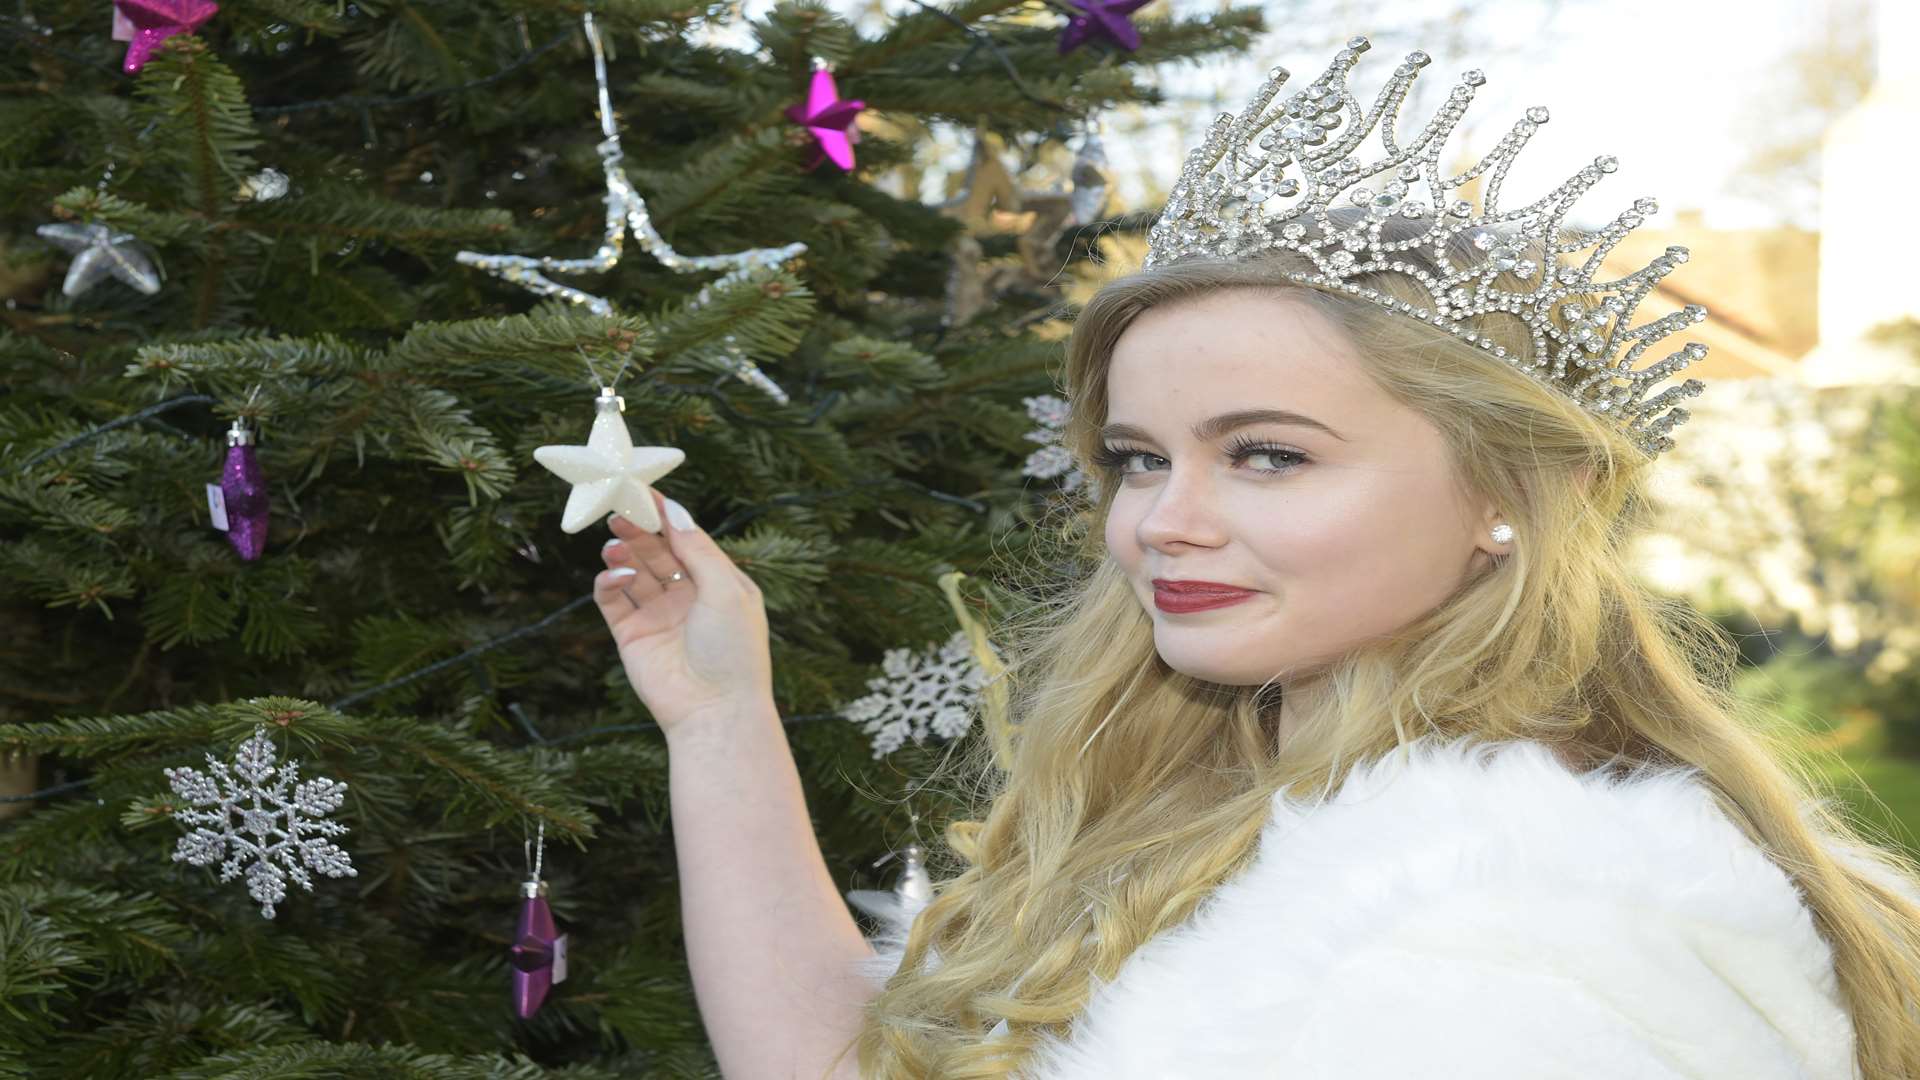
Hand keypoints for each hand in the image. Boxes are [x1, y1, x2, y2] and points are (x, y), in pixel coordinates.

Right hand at [592, 489, 771, 737]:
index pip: (688, 540)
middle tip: (619, 510)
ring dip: (623, 553)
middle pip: (658, 552)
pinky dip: (609, 582)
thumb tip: (675, 511)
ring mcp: (658, 616)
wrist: (715, 711)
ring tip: (615, 543)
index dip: (667, 516)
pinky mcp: (632, 635)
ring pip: (634, 571)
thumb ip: (698, 549)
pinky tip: (618, 576)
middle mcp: (688, 597)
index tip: (645, 491)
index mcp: (718, 584)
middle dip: (640, 529)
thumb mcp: (726, 590)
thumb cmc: (733, 651)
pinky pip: (613, 599)